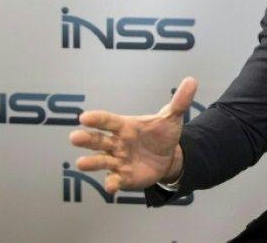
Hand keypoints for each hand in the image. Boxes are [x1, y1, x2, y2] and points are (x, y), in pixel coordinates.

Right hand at [68, 76, 197, 193]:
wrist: (169, 157)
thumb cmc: (162, 134)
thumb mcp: (172, 118)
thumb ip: (179, 101)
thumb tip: (192, 80)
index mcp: (125, 126)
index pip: (108, 121)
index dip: (97, 119)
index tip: (84, 117)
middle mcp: (117, 143)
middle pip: (98, 140)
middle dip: (86, 139)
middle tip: (74, 137)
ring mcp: (118, 161)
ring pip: (101, 161)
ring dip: (91, 162)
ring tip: (81, 163)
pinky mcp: (123, 177)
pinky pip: (115, 181)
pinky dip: (112, 184)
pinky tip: (111, 186)